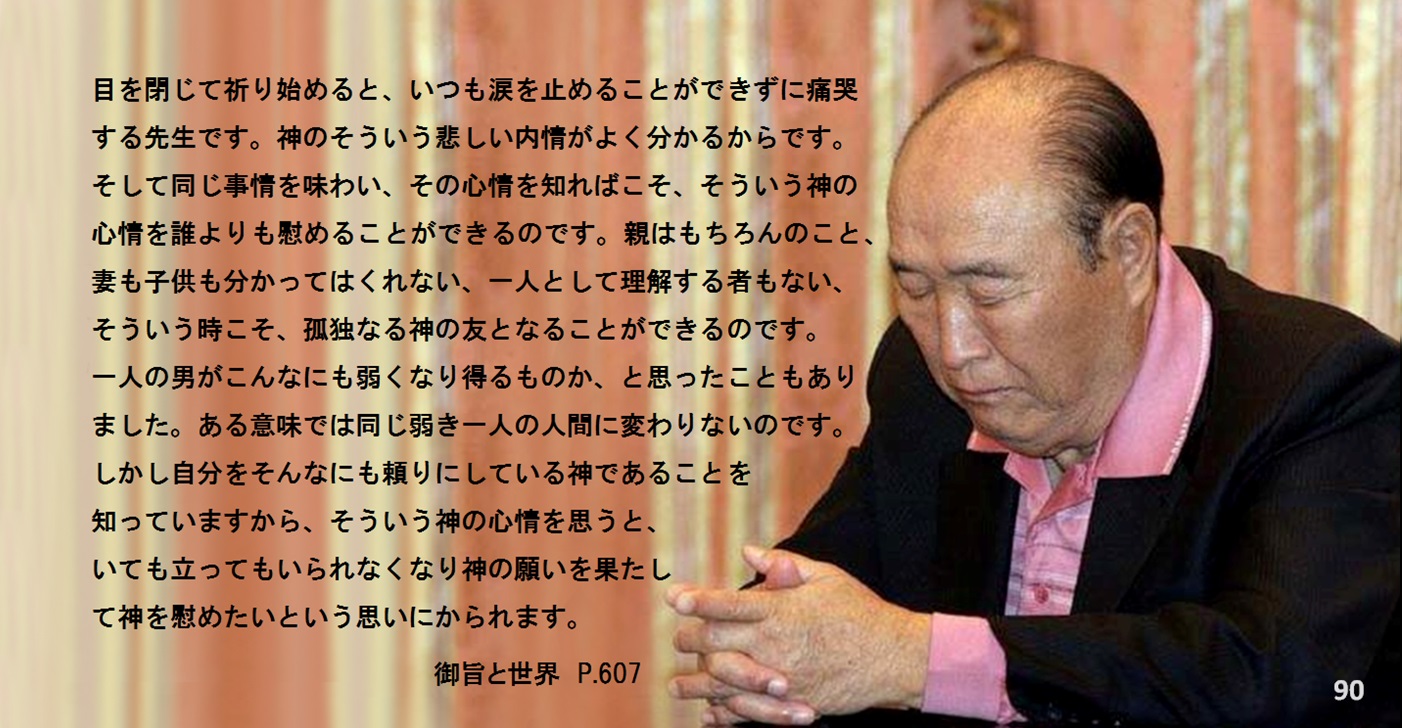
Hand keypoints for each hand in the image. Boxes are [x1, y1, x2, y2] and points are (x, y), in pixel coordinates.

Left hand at [668, 547, 930, 721]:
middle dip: (689, 639)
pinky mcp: (790, 704)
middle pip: (714, 643)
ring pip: (724, 683)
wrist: (895, 657)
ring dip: (696, 684)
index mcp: (780, 610)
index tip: (674, 597)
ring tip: (677, 685)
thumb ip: (783, 565)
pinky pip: (748, 712)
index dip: (696, 600)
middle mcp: (774, 644)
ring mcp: (781, 677)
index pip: (726, 604)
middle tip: (678, 636)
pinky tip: (710, 712)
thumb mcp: (825, 577)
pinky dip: (725, 713)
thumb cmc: (859, 611)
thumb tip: (748, 552)